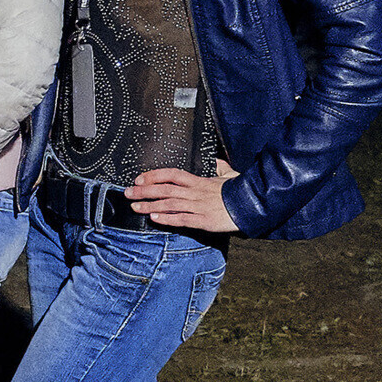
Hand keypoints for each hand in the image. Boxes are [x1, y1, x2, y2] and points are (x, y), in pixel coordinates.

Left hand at [126, 155, 240, 232]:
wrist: (254, 205)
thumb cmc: (240, 190)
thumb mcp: (229, 174)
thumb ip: (219, 167)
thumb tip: (216, 161)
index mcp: (199, 181)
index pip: (171, 174)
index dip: (153, 175)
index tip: (139, 179)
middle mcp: (195, 192)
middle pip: (164, 189)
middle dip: (143, 191)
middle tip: (127, 193)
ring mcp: (198, 207)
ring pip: (169, 204)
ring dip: (150, 205)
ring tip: (134, 207)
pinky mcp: (204, 221)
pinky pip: (182, 219)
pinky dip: (167, 218)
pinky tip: (154, 219)